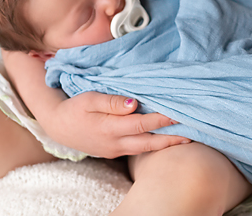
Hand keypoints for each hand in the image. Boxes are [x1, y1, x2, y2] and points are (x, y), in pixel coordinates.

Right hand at [2, 49, 189, 158]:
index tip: (179, 112)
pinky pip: (139, 149)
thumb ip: (111, 102)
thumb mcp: (89, 99)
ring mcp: (116, 149)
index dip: (162, 119)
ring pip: (146, 148)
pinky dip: (154, 144)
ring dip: (166, 143)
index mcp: (110, 128)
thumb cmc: (74, 108)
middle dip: (172, 137)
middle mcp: (115, 143)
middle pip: (150, 142)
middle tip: (193, 131)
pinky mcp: (115, 151)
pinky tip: (165, 138)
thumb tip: (134, 103)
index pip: (143, 124)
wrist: (58, 126)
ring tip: (186, 137)